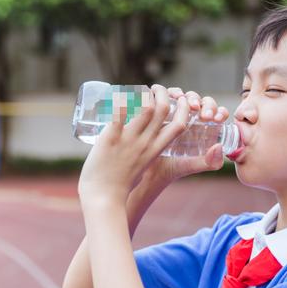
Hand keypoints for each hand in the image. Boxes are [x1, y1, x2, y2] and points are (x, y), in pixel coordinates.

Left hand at [78, 84, 190, 205]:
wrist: (104, 199)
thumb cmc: (120, 186)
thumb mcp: (142, 167)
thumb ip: (144, 154)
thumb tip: (141, 144)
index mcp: (156, 150)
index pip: (179, 124)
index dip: (182, 108)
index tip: (179, 99)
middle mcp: (146, 143)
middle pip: (163, 109)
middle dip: (163, 92)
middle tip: (156, 87)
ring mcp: (129, 140)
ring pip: (145, 107)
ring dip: (144, 92)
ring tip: (139, 88)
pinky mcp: (110, 139)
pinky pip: (118, 115)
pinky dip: (120, 100)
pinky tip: (118, 92)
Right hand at [137, 87, 229, 190]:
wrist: (145, 171)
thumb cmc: (171, 168)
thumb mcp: (192, 166)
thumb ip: (210, 163)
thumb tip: (219, 147)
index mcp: (203, 128)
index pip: (215, 113)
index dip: (219, 112)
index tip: (218, 118)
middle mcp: (190, 116)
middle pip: (202, 103)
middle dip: (207, 105)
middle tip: (205, 115)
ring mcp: (175, 111)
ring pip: (186, 96)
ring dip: (191, 97)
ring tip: (191, 106)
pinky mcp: (159, 107)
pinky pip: (166, 95)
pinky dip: (171, 92)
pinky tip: (174, 98)